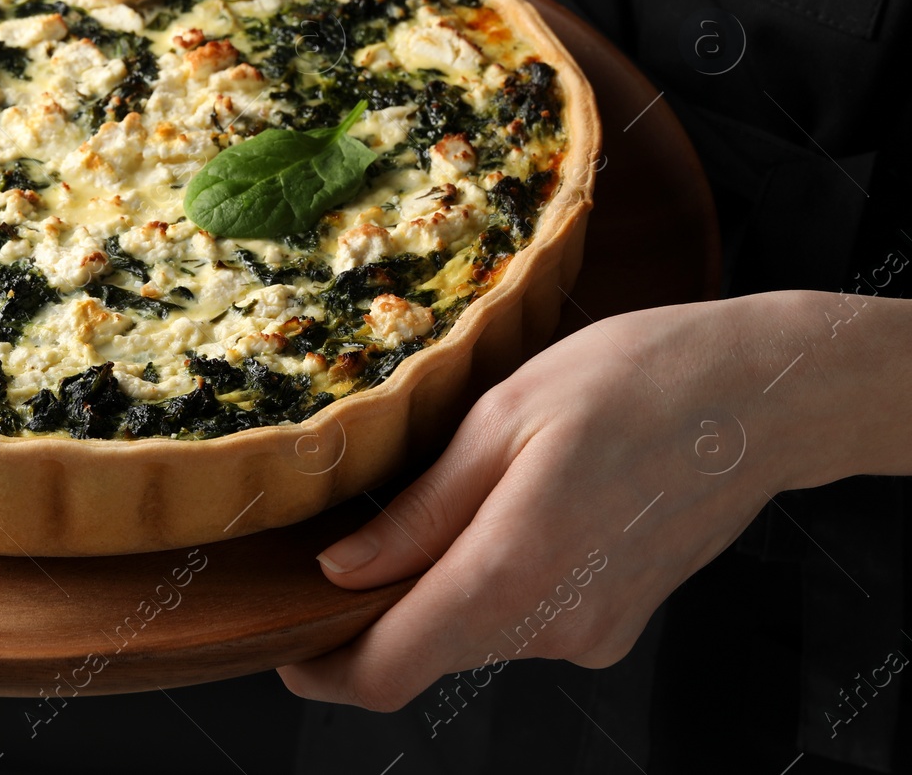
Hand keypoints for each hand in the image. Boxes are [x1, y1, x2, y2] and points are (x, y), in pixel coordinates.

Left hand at [277, 291, 904, 710]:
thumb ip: (419, 511)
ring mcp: (592, 632)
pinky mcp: (615, 625)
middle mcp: (556, 624)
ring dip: (436, 591)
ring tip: (452, 499)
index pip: (389, 670)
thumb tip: (343, 572)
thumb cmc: (637, 380)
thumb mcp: (503, 416)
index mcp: (514, 569)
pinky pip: (522, 621)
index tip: (284, 643)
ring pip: (473, 635)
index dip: (323, 670)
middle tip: (348, 545)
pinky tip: (510, 510)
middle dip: (375, 615)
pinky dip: (490, 583)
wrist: (766, 397)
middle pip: (426, 654)